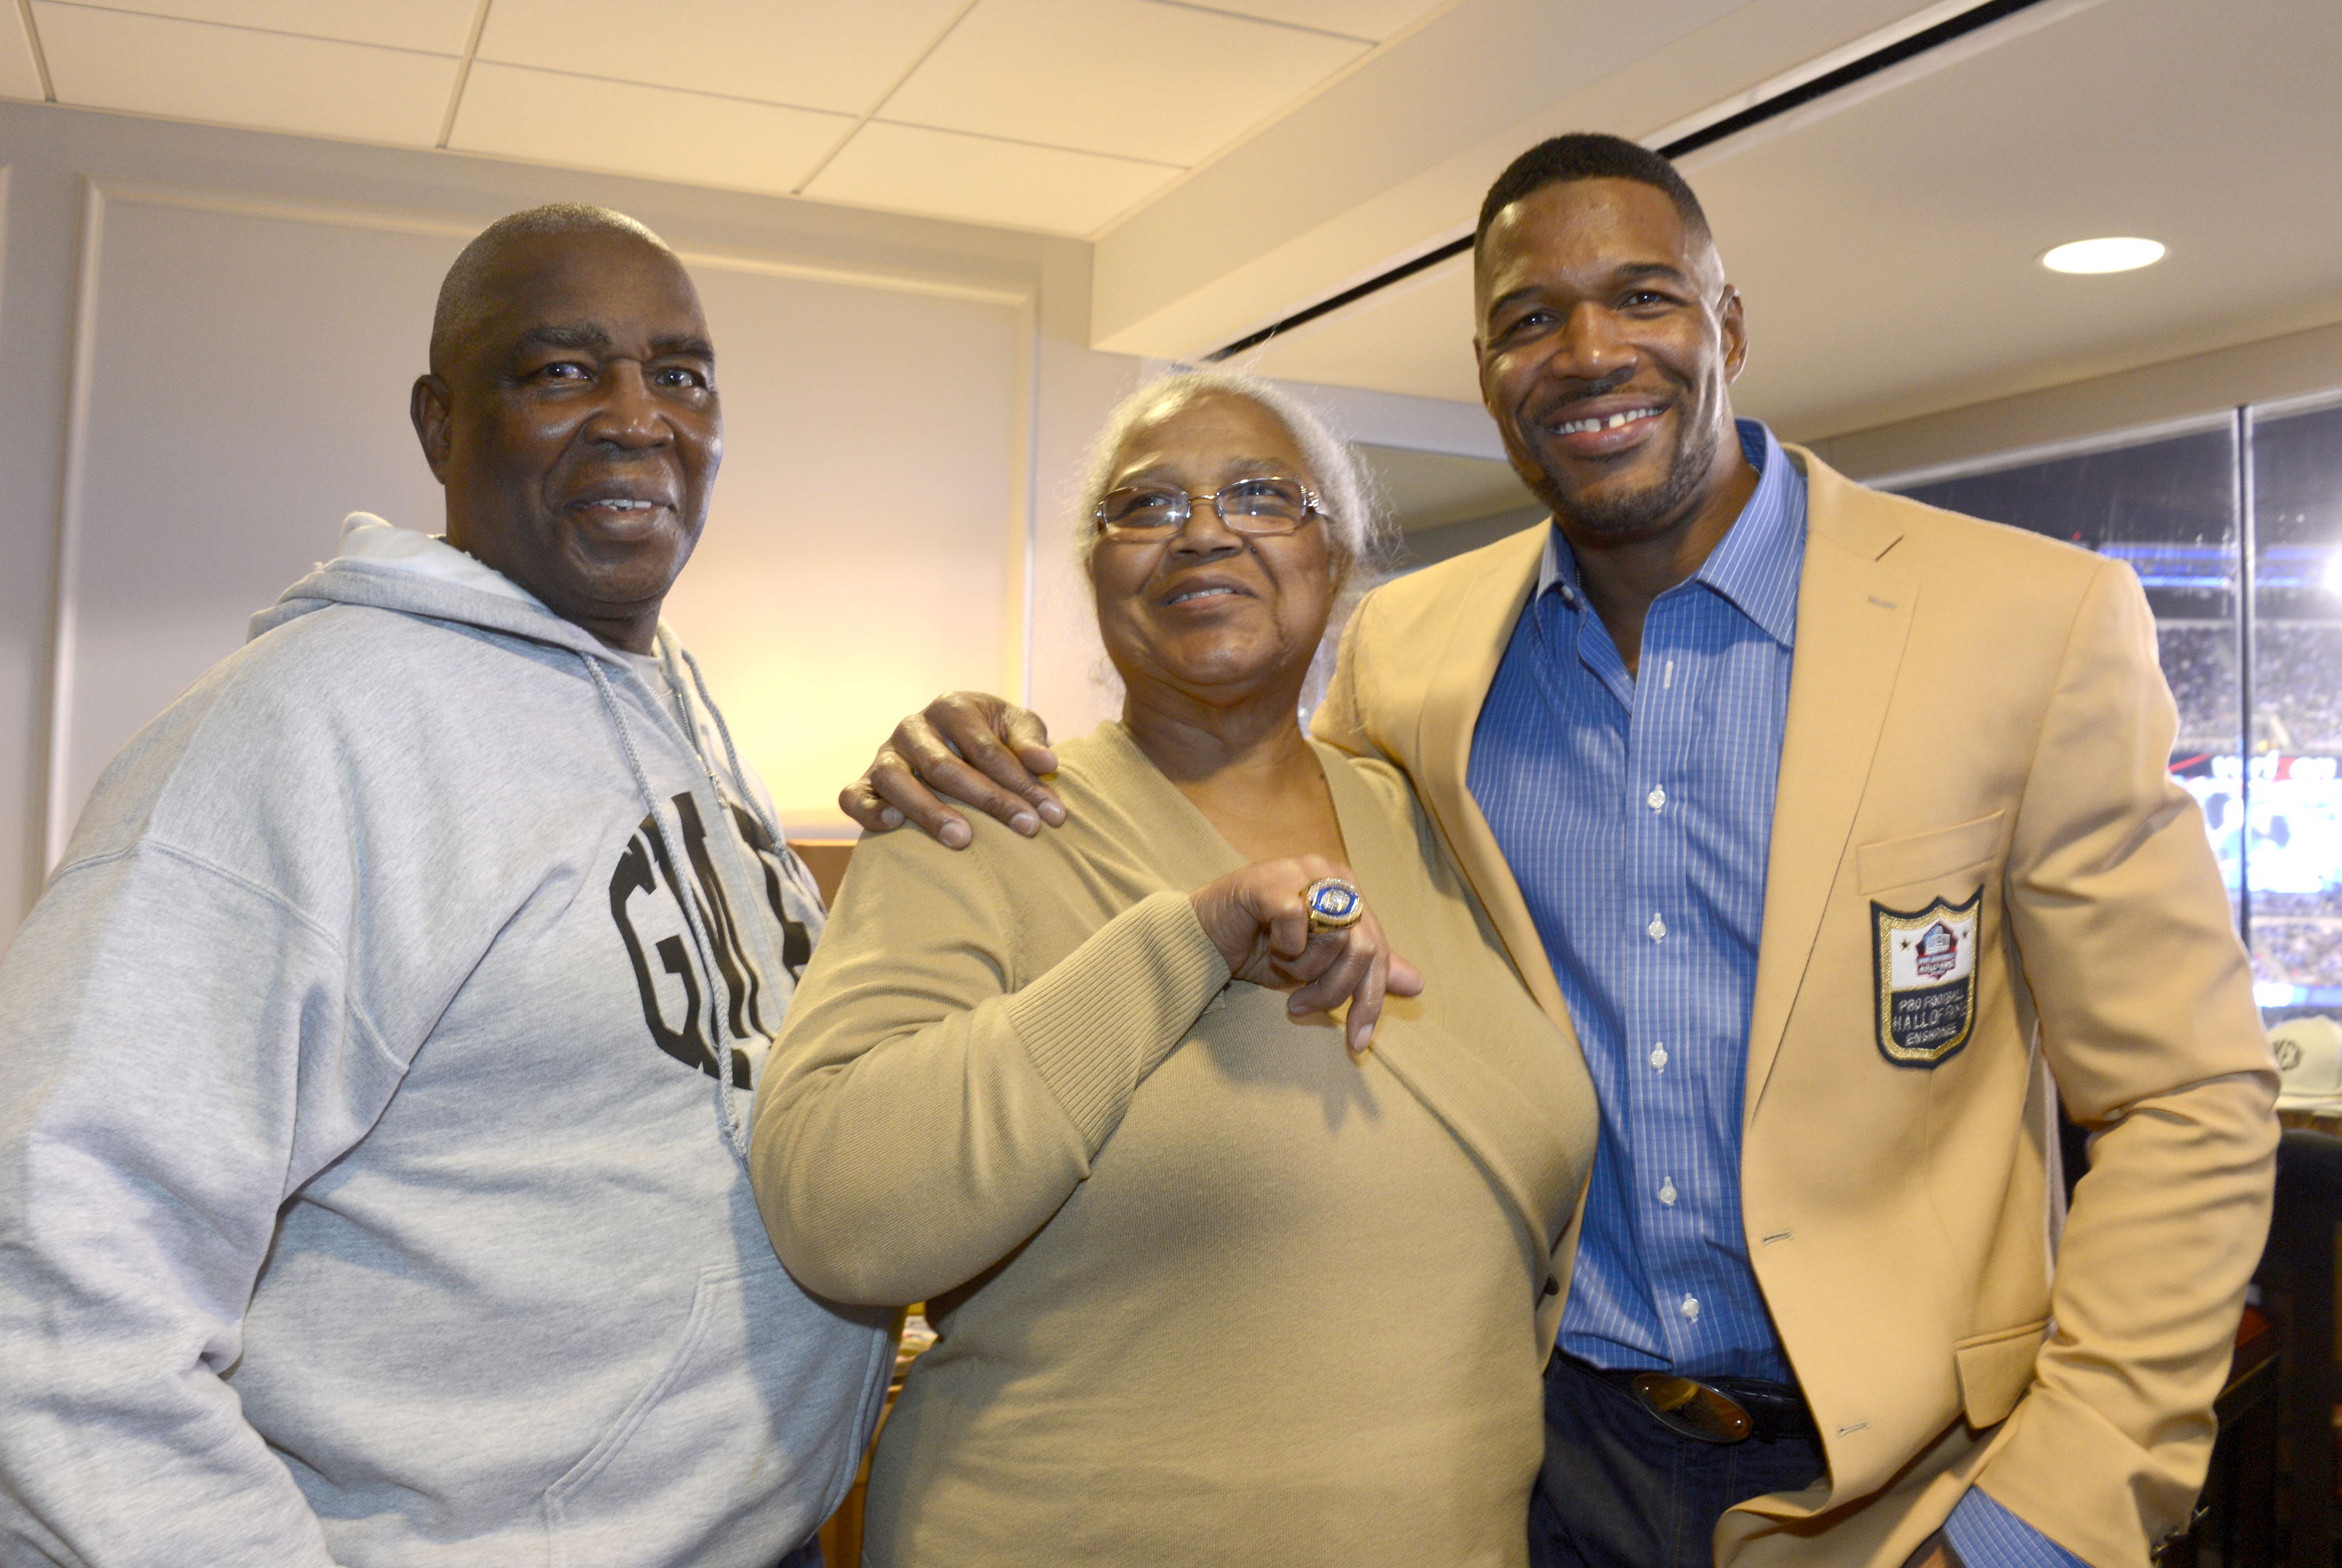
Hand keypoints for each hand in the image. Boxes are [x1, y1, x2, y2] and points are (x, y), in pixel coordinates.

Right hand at [841, 691, 1063, 848]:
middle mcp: (912, 727)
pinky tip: (895, 826)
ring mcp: (885, 754)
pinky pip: (853, 796)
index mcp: (950, 706)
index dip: (1020, 782)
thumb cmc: (992, 739)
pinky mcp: (865, 782)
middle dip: (989, 800)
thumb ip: (1030, 742)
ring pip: (896, 779)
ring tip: (963, 840)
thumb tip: (1047, 763)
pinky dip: (870, 811)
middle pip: (944, 766)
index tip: (1050, 815)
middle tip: (1024, 828)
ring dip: (929, 812)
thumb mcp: (1016, 729)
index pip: (985, 747)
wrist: (954, 749)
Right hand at [1188, 856, 1424, 1051]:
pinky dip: (1285, 945)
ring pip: (1333, 936)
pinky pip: (1297, 921)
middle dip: (1333, 989)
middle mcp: (1331, 874)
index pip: (1378, 950)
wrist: (1204, 937)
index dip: (1370, 1000)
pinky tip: (1268, 943)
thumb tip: (1417, 984)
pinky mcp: (1270, 879)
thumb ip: (1363, 971)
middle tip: (1300, 1007)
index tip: (1357, 1044)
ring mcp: (1301, 871)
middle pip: (1362, 946)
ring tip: (1280, 965)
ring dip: (1303, 968)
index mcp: (1349, 891)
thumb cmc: (1261, 948)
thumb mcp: (1317, 967)